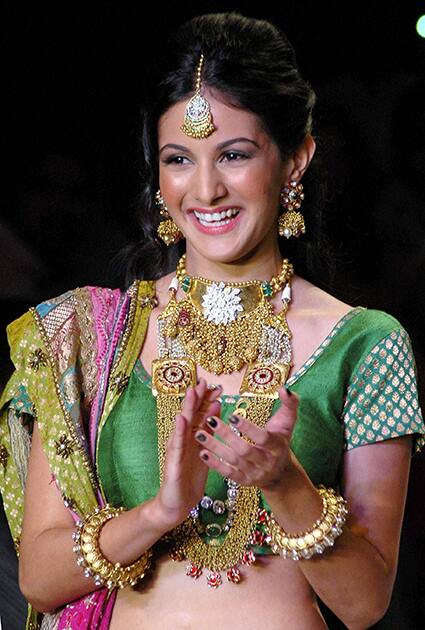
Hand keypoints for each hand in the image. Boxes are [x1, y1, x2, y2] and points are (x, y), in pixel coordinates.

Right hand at [156, 378, 221, 529]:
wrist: (176, 503)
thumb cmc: (189, 477)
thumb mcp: (203, 450)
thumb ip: (208, 430)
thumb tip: (216, 407)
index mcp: (192, 437)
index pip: (199, 414)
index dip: (206, 399)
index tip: (214, 384)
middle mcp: (182, 440)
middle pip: (191, 415)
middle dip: (197, 398)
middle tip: (204, 381)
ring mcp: (176, 449)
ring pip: (183, 426)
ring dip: (188, 408)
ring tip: (192, 392)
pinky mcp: (173, 462)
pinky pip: (177, 445)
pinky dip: (180, 431)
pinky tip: (182, 420)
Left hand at [193, 386, 298, 490]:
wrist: (280, 472)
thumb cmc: (280, 439)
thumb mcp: (288, 422)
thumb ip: (290, 404)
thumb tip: (285, 388)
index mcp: (277, 446)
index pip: (262, 438)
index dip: (247, 428)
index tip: (232, 416)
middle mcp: (266, 462)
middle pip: (245, 451)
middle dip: (227, 436)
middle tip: (210, 420)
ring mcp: (254, 473)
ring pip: (233, 461)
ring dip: (215, 447)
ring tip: (199, 433)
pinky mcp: (244, 481)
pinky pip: (228, 473)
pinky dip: (214, 464)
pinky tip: (202, 452)